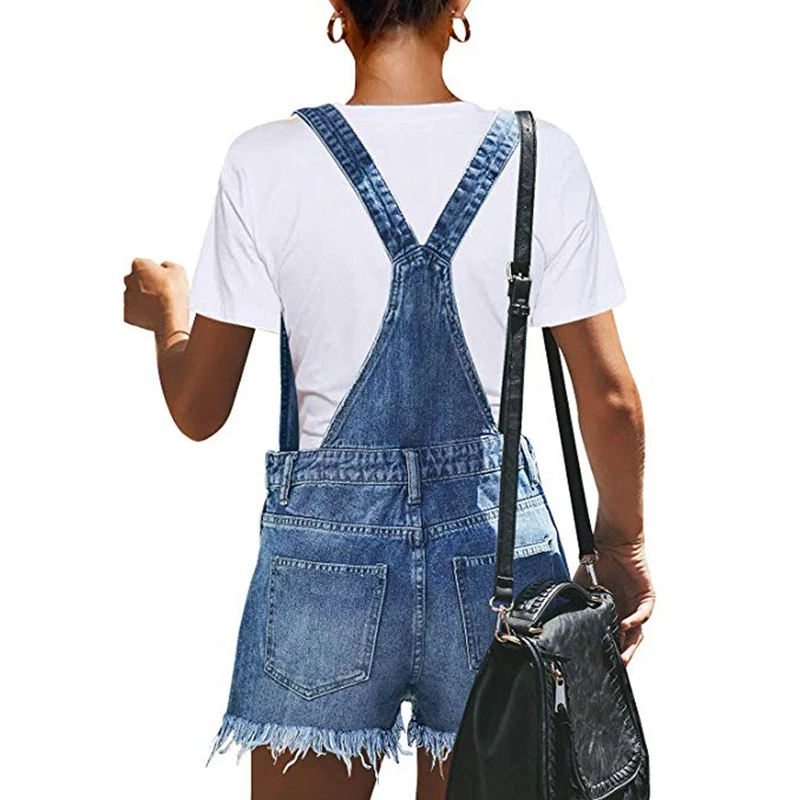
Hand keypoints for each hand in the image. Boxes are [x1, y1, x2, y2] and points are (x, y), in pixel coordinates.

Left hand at [123, 258, 188, 334]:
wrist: (170, 316)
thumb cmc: (172, 294)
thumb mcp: (178, 270)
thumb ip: (168, 265)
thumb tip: (166, 267)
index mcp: (139, 265)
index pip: (143, 264)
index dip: (154, 271)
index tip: (162, 278)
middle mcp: (129, 279)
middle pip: (135, 279)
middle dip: (146, 284)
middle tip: (161, 291)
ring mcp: (127, 297)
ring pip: (134, 296)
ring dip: (144, 298)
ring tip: (160, 303)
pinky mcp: (128, 313)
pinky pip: (134, 311)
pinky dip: (142, 312)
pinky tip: (154, 312)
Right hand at [573, 538, 654, 666]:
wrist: (609, 543)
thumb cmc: (597, 563)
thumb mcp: (582, 588)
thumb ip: (577, 603)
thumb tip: (560, 620)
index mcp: (611, 612)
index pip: (611, 636)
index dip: (608, 650)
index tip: (600, 665)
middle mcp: (625, 611)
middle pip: (627, 640)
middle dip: (622, 655)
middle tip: (615, 668)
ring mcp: (637, 605)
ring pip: (638, 632)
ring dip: (631, 645)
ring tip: (622, 656)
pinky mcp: (646, 596)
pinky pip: (644, 613)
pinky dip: (636, 621)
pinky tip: (625, 625)